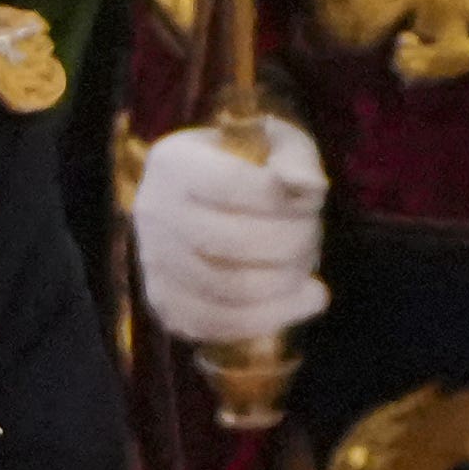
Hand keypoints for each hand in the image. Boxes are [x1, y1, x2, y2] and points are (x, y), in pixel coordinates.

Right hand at [128, 118, 330, 352]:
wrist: (206, 201)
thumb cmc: (248, 167)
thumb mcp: (275, 144)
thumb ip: (296, 159)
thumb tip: (309, 189)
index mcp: (173, 162)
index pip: (229, 185)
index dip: (282, 199)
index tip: (314, 200)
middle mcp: (154, 212)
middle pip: (230, 241)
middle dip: (290, 243)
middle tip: (314, 237)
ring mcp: (154, 264)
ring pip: (227, 289)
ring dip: (284, 284)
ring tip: (309, 270)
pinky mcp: (165, 304)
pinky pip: (216, 325)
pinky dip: (267, 318)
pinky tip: (301, 303)